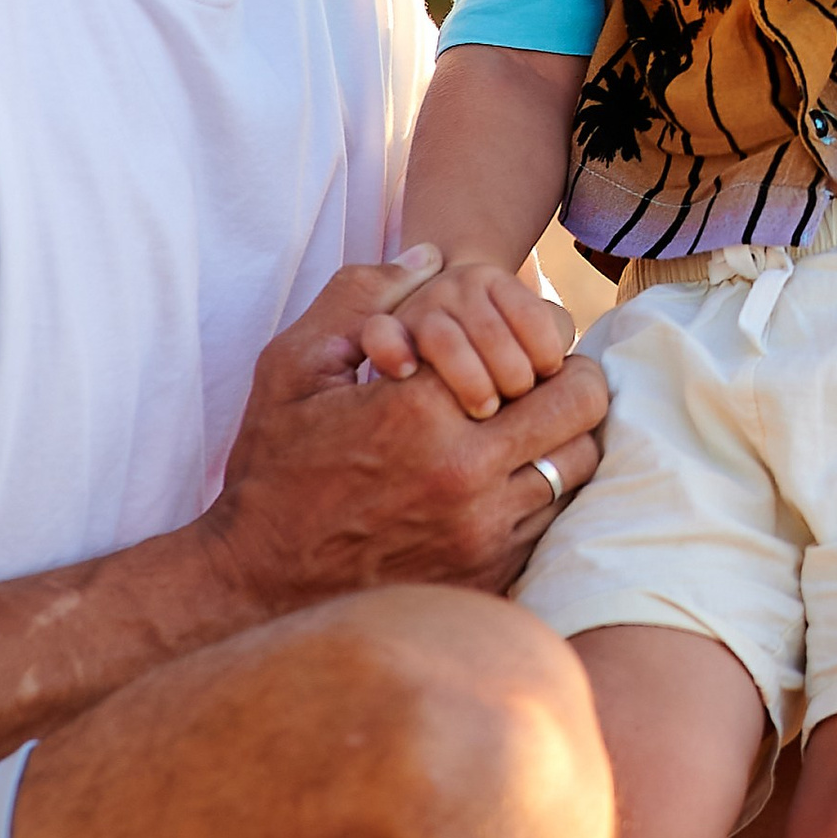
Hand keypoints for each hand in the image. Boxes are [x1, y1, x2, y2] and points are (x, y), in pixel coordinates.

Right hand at [197, 257, 605, 614]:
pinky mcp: (486, 575)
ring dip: (564, 437)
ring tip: (532, 427)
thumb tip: (428, 253)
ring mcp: (480, 532)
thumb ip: (360, 297)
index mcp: (420, 411)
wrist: (256, 584)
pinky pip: (554, 519)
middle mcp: (462, 473)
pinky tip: (510, 479)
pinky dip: (545, 491)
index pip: (533, 347)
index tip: (521, 341)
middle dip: (570, 379)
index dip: (534, 335)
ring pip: (578, 463)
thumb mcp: (293, 369)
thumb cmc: (273, 470)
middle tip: (548, 376)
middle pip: (580, 404)